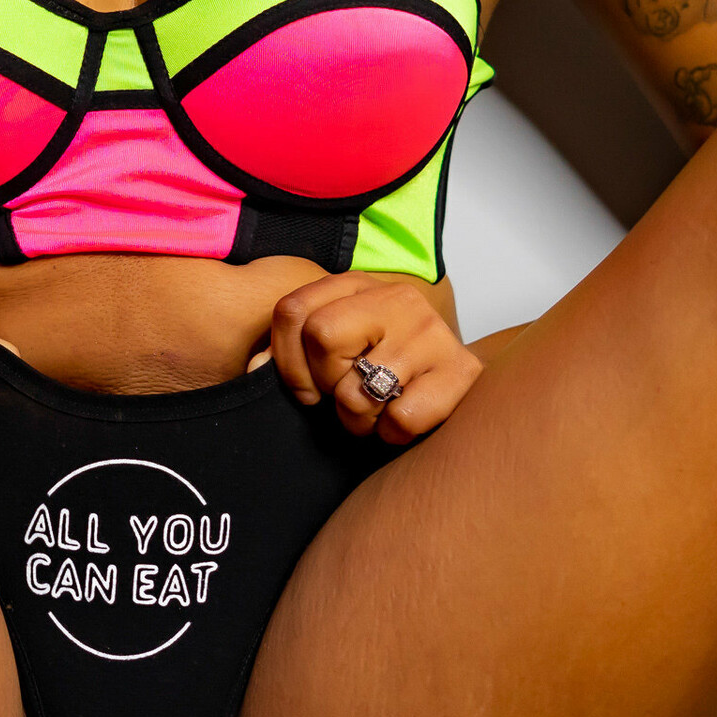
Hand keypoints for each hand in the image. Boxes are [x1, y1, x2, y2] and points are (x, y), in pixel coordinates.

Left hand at [257, 272, 482, 444]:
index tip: (306, 388)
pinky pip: (400, 419)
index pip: (292, 310)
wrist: (459, 379)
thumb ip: (292, 350)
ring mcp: (430, 331)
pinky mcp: (461, 370)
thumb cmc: (385, 366)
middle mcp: (396, 297)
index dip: (286, 359)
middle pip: (322, 338)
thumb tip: (255, 366)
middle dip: (328, 384)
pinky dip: (393, 432)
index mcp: (357, 284)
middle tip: (349, 393)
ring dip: (359, 420)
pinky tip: (402, 418)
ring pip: (357, 392)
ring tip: (376, 410)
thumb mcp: (338, 343)